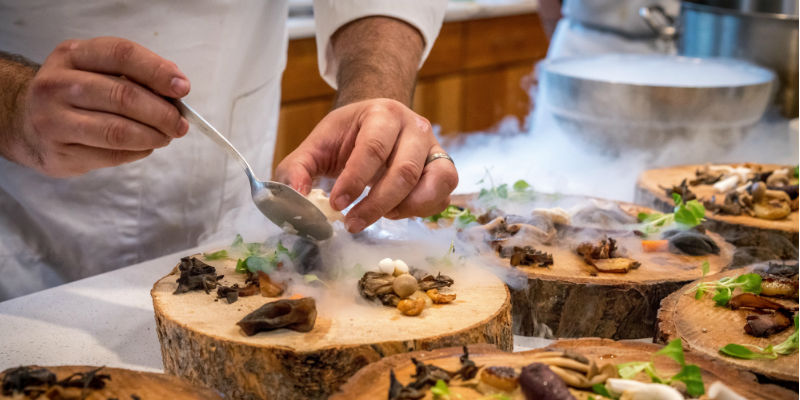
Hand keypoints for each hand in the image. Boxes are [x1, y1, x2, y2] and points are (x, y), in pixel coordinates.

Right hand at [8, 37, 189, 176]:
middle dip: (162, 113)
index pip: (121, 55)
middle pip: (123, 96)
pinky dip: (138, 152)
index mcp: (72, 55)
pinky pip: (111, 155)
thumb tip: (177, 88)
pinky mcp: (59, 153)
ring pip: (118, 131)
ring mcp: (53, 120)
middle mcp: (57, 84)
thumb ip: (134, 75)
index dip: (157, 71)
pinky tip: (145, 147)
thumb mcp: (96, 71)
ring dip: (153, 136)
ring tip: (166, 136)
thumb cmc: (76, 94)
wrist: (26, 123)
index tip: (183, 88)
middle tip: (180, 124)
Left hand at [275, 98, 457, 232]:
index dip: (355, 180)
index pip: (373, 148)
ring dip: (404, 209)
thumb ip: (297, 170)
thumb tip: (295, 199)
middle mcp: (415, 127)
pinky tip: (395, 211)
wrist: (377, 123)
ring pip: (433, 184)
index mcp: (382, 113)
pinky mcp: (444, 169)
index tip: (337, 205)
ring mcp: (435, 148)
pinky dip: (421, 211)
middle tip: (352, 224)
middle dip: (376, 204)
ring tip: (379, 216)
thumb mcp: (316, 146)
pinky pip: (442, 196)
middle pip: (404, 171)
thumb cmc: (347, 136)